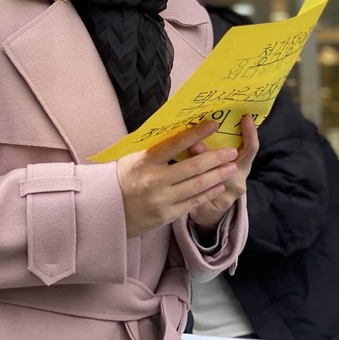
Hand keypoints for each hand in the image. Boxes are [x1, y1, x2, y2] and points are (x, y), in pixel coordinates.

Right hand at [116, 121, 242, 238]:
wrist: (106, 211)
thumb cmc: (121, 179)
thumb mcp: (133, 159)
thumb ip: (155, 151)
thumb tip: (179, 136)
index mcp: (145, 161)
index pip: (174, 144)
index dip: (196, 133)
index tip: (213, 124)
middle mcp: (155, 180)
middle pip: (192, 167)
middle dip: (215, 158)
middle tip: (231, 151)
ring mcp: (162, 199)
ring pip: (196, 185)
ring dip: (217, 175)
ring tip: (231, 167)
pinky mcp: (166, 215)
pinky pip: (192, 202)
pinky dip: (208, 194)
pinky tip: (219, 186)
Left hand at [186, 114, 258, 231]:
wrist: (211, 207)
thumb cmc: (216, 175)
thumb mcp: (219, 159)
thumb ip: (212, 146)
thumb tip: (199, 129)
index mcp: (243, 164)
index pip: (251, 148)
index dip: (250, 133)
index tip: (246, 118)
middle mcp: (239, 179)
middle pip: (234, 165)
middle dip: (216, 154)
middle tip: (197, 142)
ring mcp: (229, 194)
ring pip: (217, 180)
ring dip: (201, 168)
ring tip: (187, 154)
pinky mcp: (215, 205)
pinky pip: (205, 194)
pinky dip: (194, 184)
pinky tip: (180, 177)